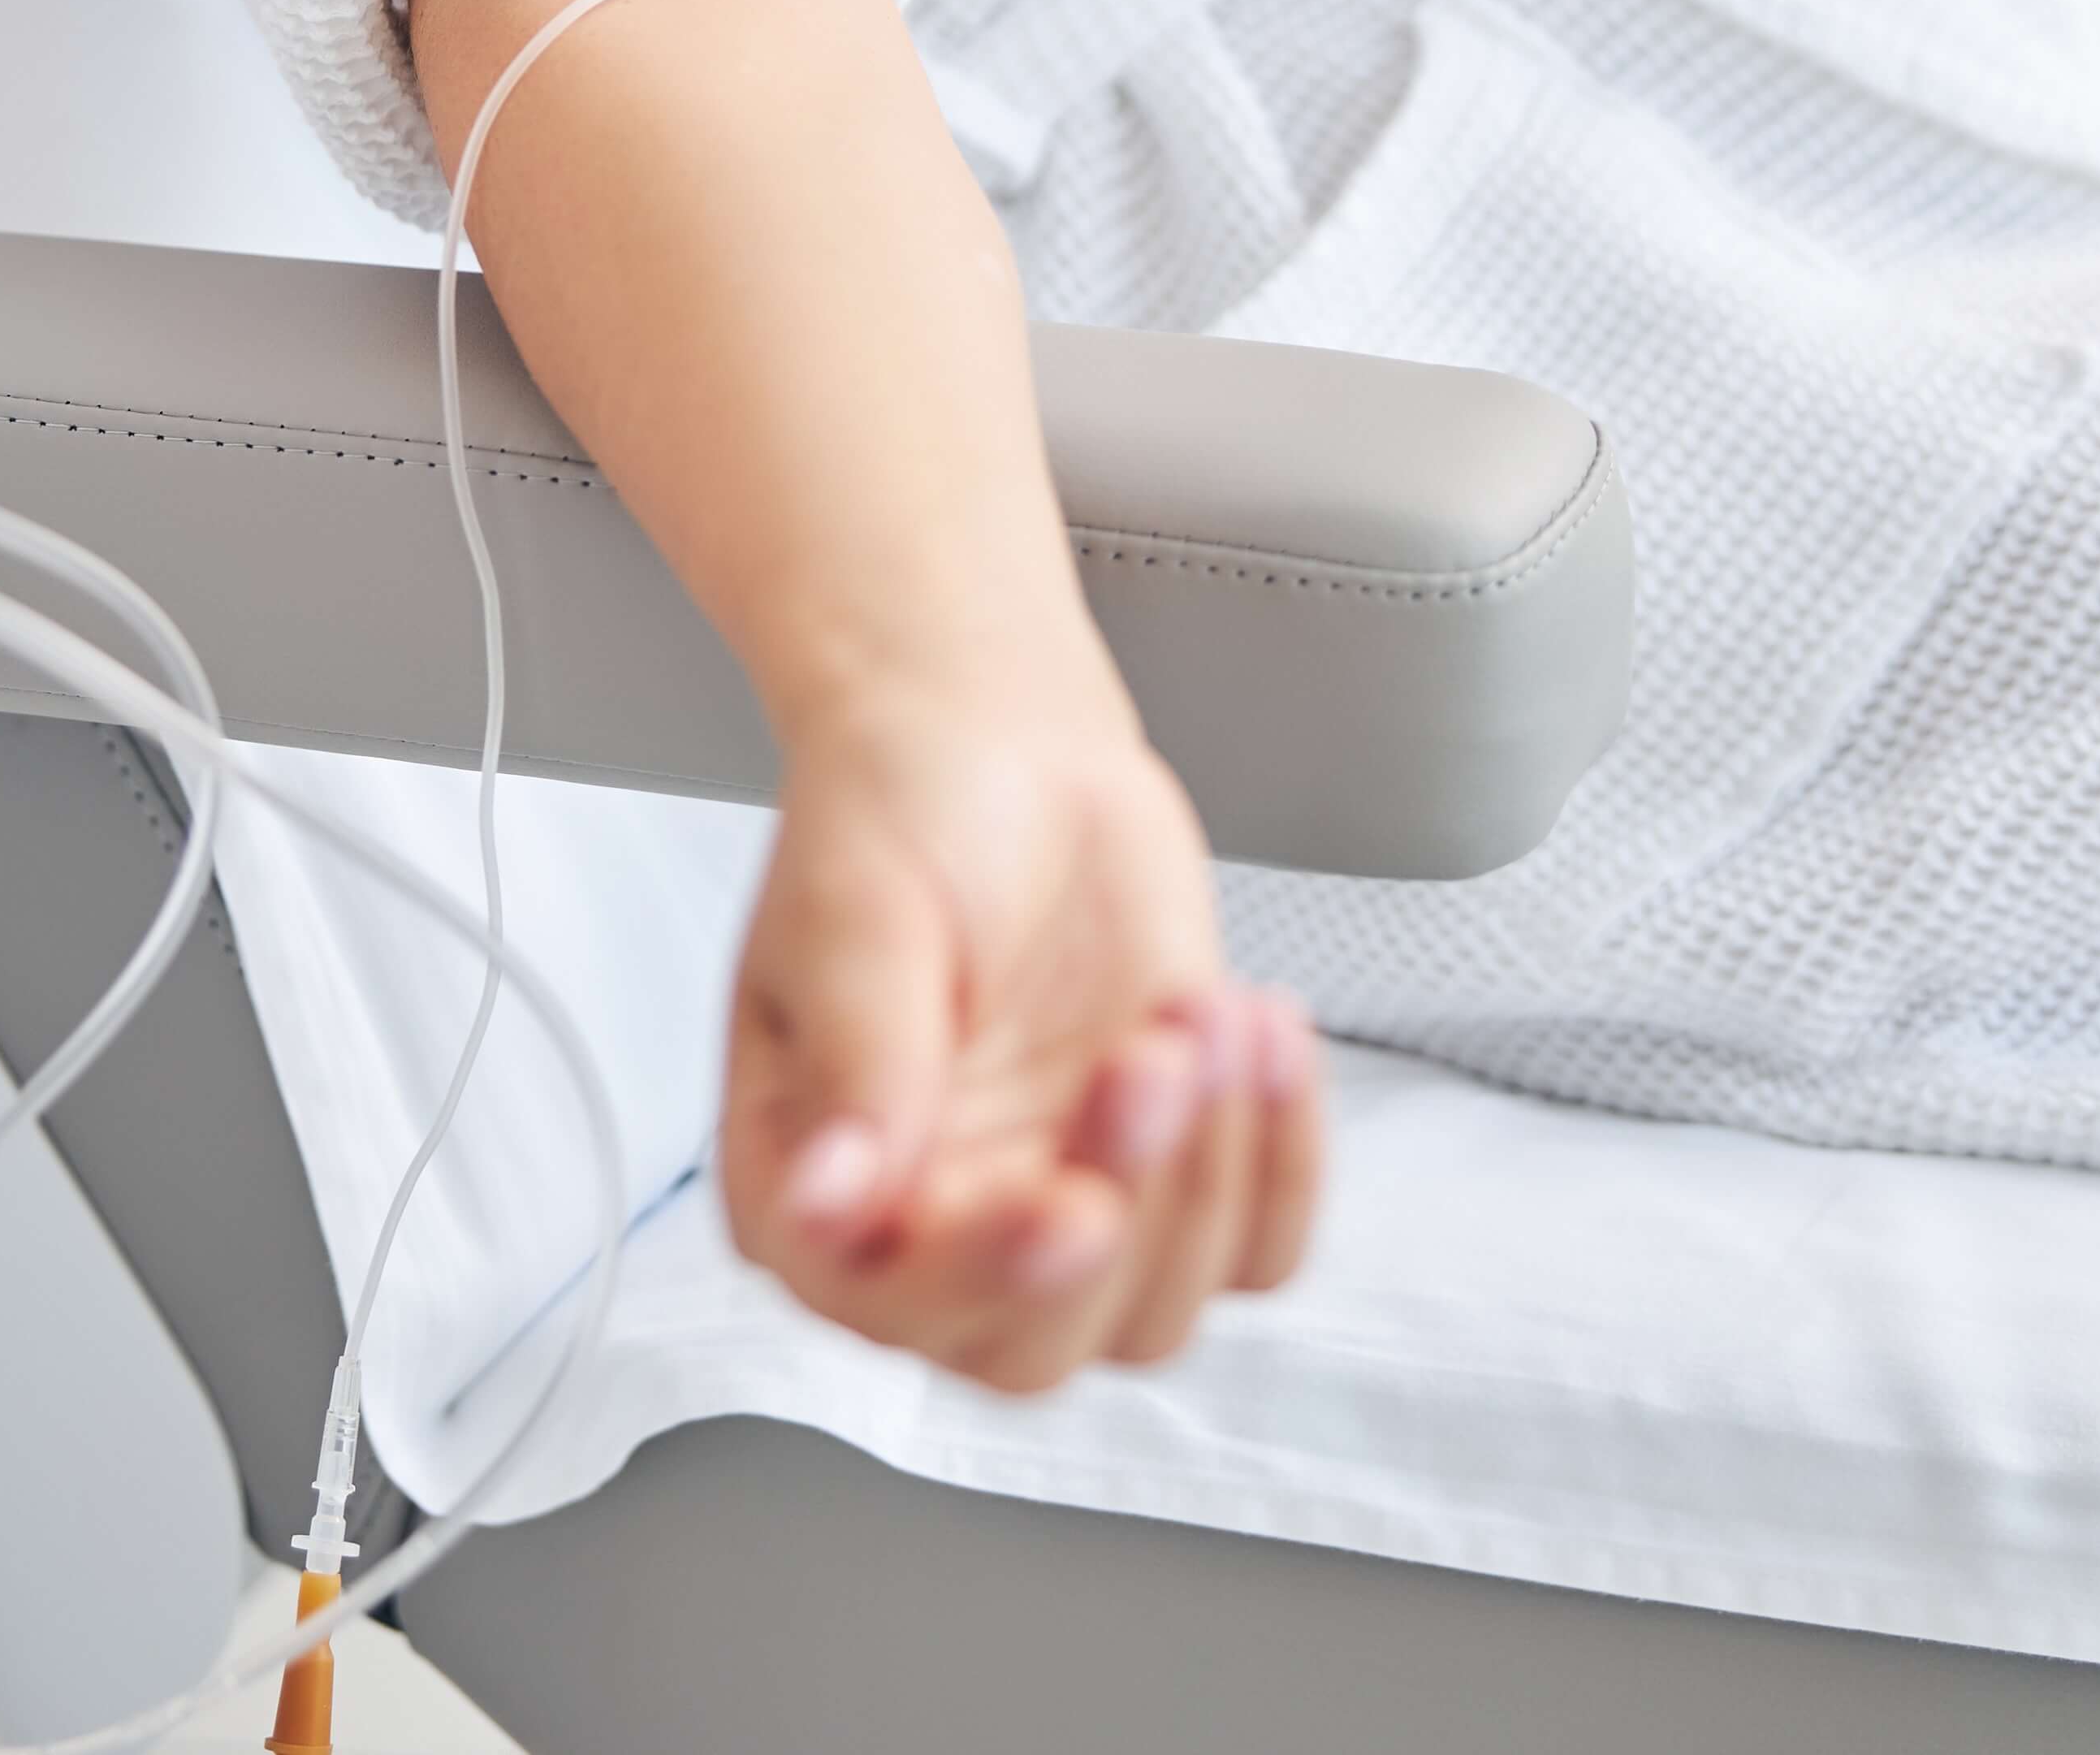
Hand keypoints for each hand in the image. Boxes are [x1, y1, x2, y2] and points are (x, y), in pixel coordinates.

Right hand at [718, 683, 1327, 1390]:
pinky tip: (1259, 1032)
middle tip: (1156, 1052)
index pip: (892, 1304)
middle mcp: (929, 1240)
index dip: (992, 1275)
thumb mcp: (857, 917)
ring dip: (1210, 1176)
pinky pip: (1255, 1258)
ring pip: (1155, 1317)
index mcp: (815, 1197)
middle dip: (1127, 1210)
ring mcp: (1054, 1220)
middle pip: (1039, 1348)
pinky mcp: (1166, 1187)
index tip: (1075, 1199)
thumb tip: (829, 1204)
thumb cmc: (905, 816)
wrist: (1010, 751)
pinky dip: (1284, 1166)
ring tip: (1204, 1012)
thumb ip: (857, 1066)